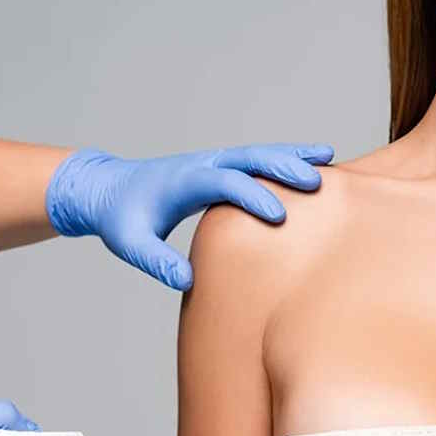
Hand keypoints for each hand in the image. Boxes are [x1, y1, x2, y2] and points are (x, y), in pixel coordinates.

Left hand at [44, 143, 334, 289]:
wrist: (107, 189)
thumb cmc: (120, 219)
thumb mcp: (130, 244)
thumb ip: (157, 262)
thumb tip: (186, 282)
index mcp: (183, 181)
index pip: (224, 183)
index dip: (252, 197)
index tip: (279, 218)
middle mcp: (202, 164)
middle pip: (248, 158)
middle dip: (282, 167)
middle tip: (316, 182)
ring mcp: (213, 162)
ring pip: (258, 153)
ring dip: (292, 155)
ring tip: (329, 157)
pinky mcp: (220, 167)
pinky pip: (257, 160)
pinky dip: (285, 157)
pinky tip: (313, 163)